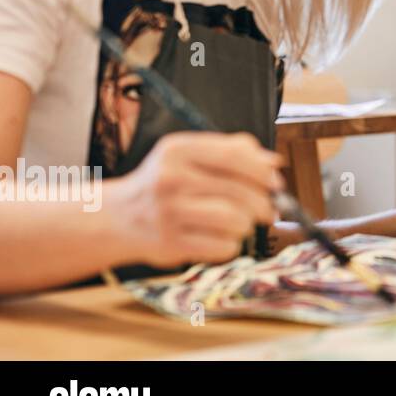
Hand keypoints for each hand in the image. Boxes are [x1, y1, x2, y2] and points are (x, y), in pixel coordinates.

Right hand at [110, 132, 282, 268]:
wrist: (118, 217)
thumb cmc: (166, 183)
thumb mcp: (190, 155)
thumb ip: (232, 151)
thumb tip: (273, 162)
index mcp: (177, 149)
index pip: (233, 156)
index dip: (263, 171)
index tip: (277, 182)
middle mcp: (170, 178)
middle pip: (239, 191)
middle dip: (264, 203)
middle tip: (270, 210)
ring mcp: (168, 212)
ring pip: (235, 220)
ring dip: (247, 224)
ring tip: (240, 222)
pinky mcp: (170, 243)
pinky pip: (223, 246)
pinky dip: (231, 243)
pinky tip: (221, 238)